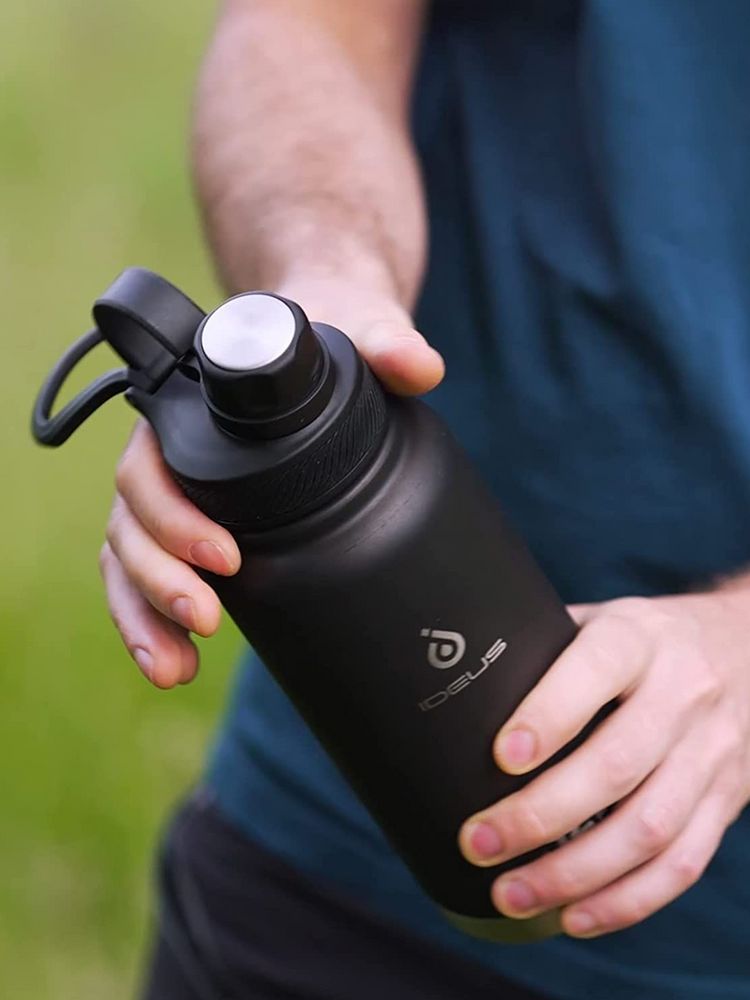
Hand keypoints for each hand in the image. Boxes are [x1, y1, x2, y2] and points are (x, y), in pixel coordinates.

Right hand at [100, 279, 443, 688]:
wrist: (328, 334)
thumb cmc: (332, 329)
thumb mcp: (359, 328)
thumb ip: (386, 342)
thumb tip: (422, 367)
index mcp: (191, 410)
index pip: (152, 464)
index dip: (173, 514)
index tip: (227, 556)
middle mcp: (170, 453)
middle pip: (131, 521)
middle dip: (159, 579)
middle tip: (207, 618)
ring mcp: (180, 493)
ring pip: (129, 558)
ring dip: (144, 617)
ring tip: (174, 670)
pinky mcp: (196, 524)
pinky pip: (153, 575)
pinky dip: (155, 623)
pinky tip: (176, 665)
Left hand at [458, 591, 749, 936]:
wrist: (747, 647)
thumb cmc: (649, 640)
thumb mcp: (604, 619)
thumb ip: (545, 649)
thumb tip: (459, 686)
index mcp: (638, 637)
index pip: (597, 668)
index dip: (550, 713)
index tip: (500, 756)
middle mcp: (681, 693)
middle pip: (617, 764)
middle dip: (541, 814)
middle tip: (478, 843)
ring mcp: (710, 752)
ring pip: (649, 827)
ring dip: (575, 873)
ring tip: (512, 894)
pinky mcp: (726, 801)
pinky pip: (682, 863)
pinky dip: (627, 900)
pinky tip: (574, 915)